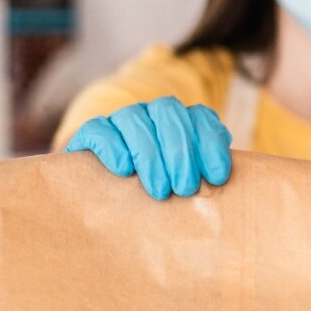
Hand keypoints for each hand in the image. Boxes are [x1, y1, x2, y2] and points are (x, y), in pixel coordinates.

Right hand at [64, 96, 232, 199]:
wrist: (105, 197)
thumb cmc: (160, 191)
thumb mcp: (184, 183)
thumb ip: (201, 175)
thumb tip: (218, 181)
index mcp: (181, 120)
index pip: (200, 116)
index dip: (211, 143)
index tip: (217, 177)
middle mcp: (152, 113)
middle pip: (168, 113)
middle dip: (181, 151)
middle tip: (185, 188)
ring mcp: (120, 119)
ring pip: (134, 120)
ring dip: (150, 155)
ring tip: (160, 190)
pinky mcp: (91, 133)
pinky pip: (99, 129)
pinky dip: (113, 147)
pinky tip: (124, 170)